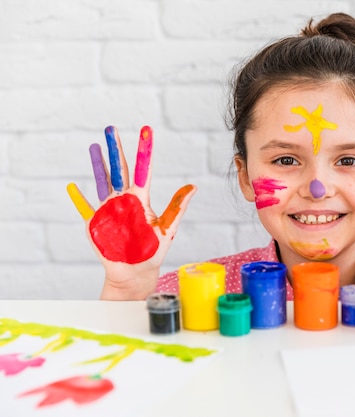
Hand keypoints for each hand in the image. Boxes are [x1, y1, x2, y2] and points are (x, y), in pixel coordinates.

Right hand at [67, 126, 195, 299]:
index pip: (143, 169)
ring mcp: (109, 209)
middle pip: (119, 169)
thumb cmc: (153, 249)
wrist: (137, 271)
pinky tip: (72, 186)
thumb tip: (194, 186)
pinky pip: (85, 208)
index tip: (146, 130)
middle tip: (111, 128)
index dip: (144, 150)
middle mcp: (124, 199)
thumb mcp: (168, 228)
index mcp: (142, 198)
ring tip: (95, 145)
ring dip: (97, 164)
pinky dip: (78, 198)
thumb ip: (177, 207)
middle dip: (116, 149)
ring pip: (102, 181)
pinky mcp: (96, 222)